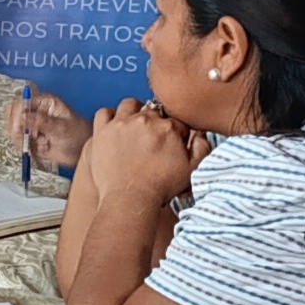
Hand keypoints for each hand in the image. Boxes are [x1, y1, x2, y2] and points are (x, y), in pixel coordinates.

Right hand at [6, 89, 91, 170]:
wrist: (83, 152)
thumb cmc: (78, 135)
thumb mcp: (61, 127)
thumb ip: (41, 121)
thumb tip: (22, 115)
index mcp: (44, 103)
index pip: (22, 102)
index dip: (17, 114)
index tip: (19, 127)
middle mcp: (35, 112)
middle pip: (13, 115)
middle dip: (16, 128)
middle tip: (24, 138)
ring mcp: (32, 126)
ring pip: (14, 130)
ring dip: (22, 139)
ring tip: (38, 144)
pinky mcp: (30, 138)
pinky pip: (19, 142)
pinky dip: (25, 147)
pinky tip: (39, 148)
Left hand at [78, 99, 207, 204]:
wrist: (130, 199)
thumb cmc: (159, 188)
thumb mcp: (191, 171)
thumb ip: (201, 149)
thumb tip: (199, 134)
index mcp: (169, 128)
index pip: (174, 119)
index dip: (172, 130)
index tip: (168, 141)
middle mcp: (146, 120)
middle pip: (152, 110)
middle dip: (154, 121)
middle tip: (150, 137)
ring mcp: (122, 124)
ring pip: (129, 105)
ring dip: (133, 112)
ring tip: (133, 126)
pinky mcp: (103, 131)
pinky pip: (104, 113)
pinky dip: (108, 117)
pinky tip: (113, 127)